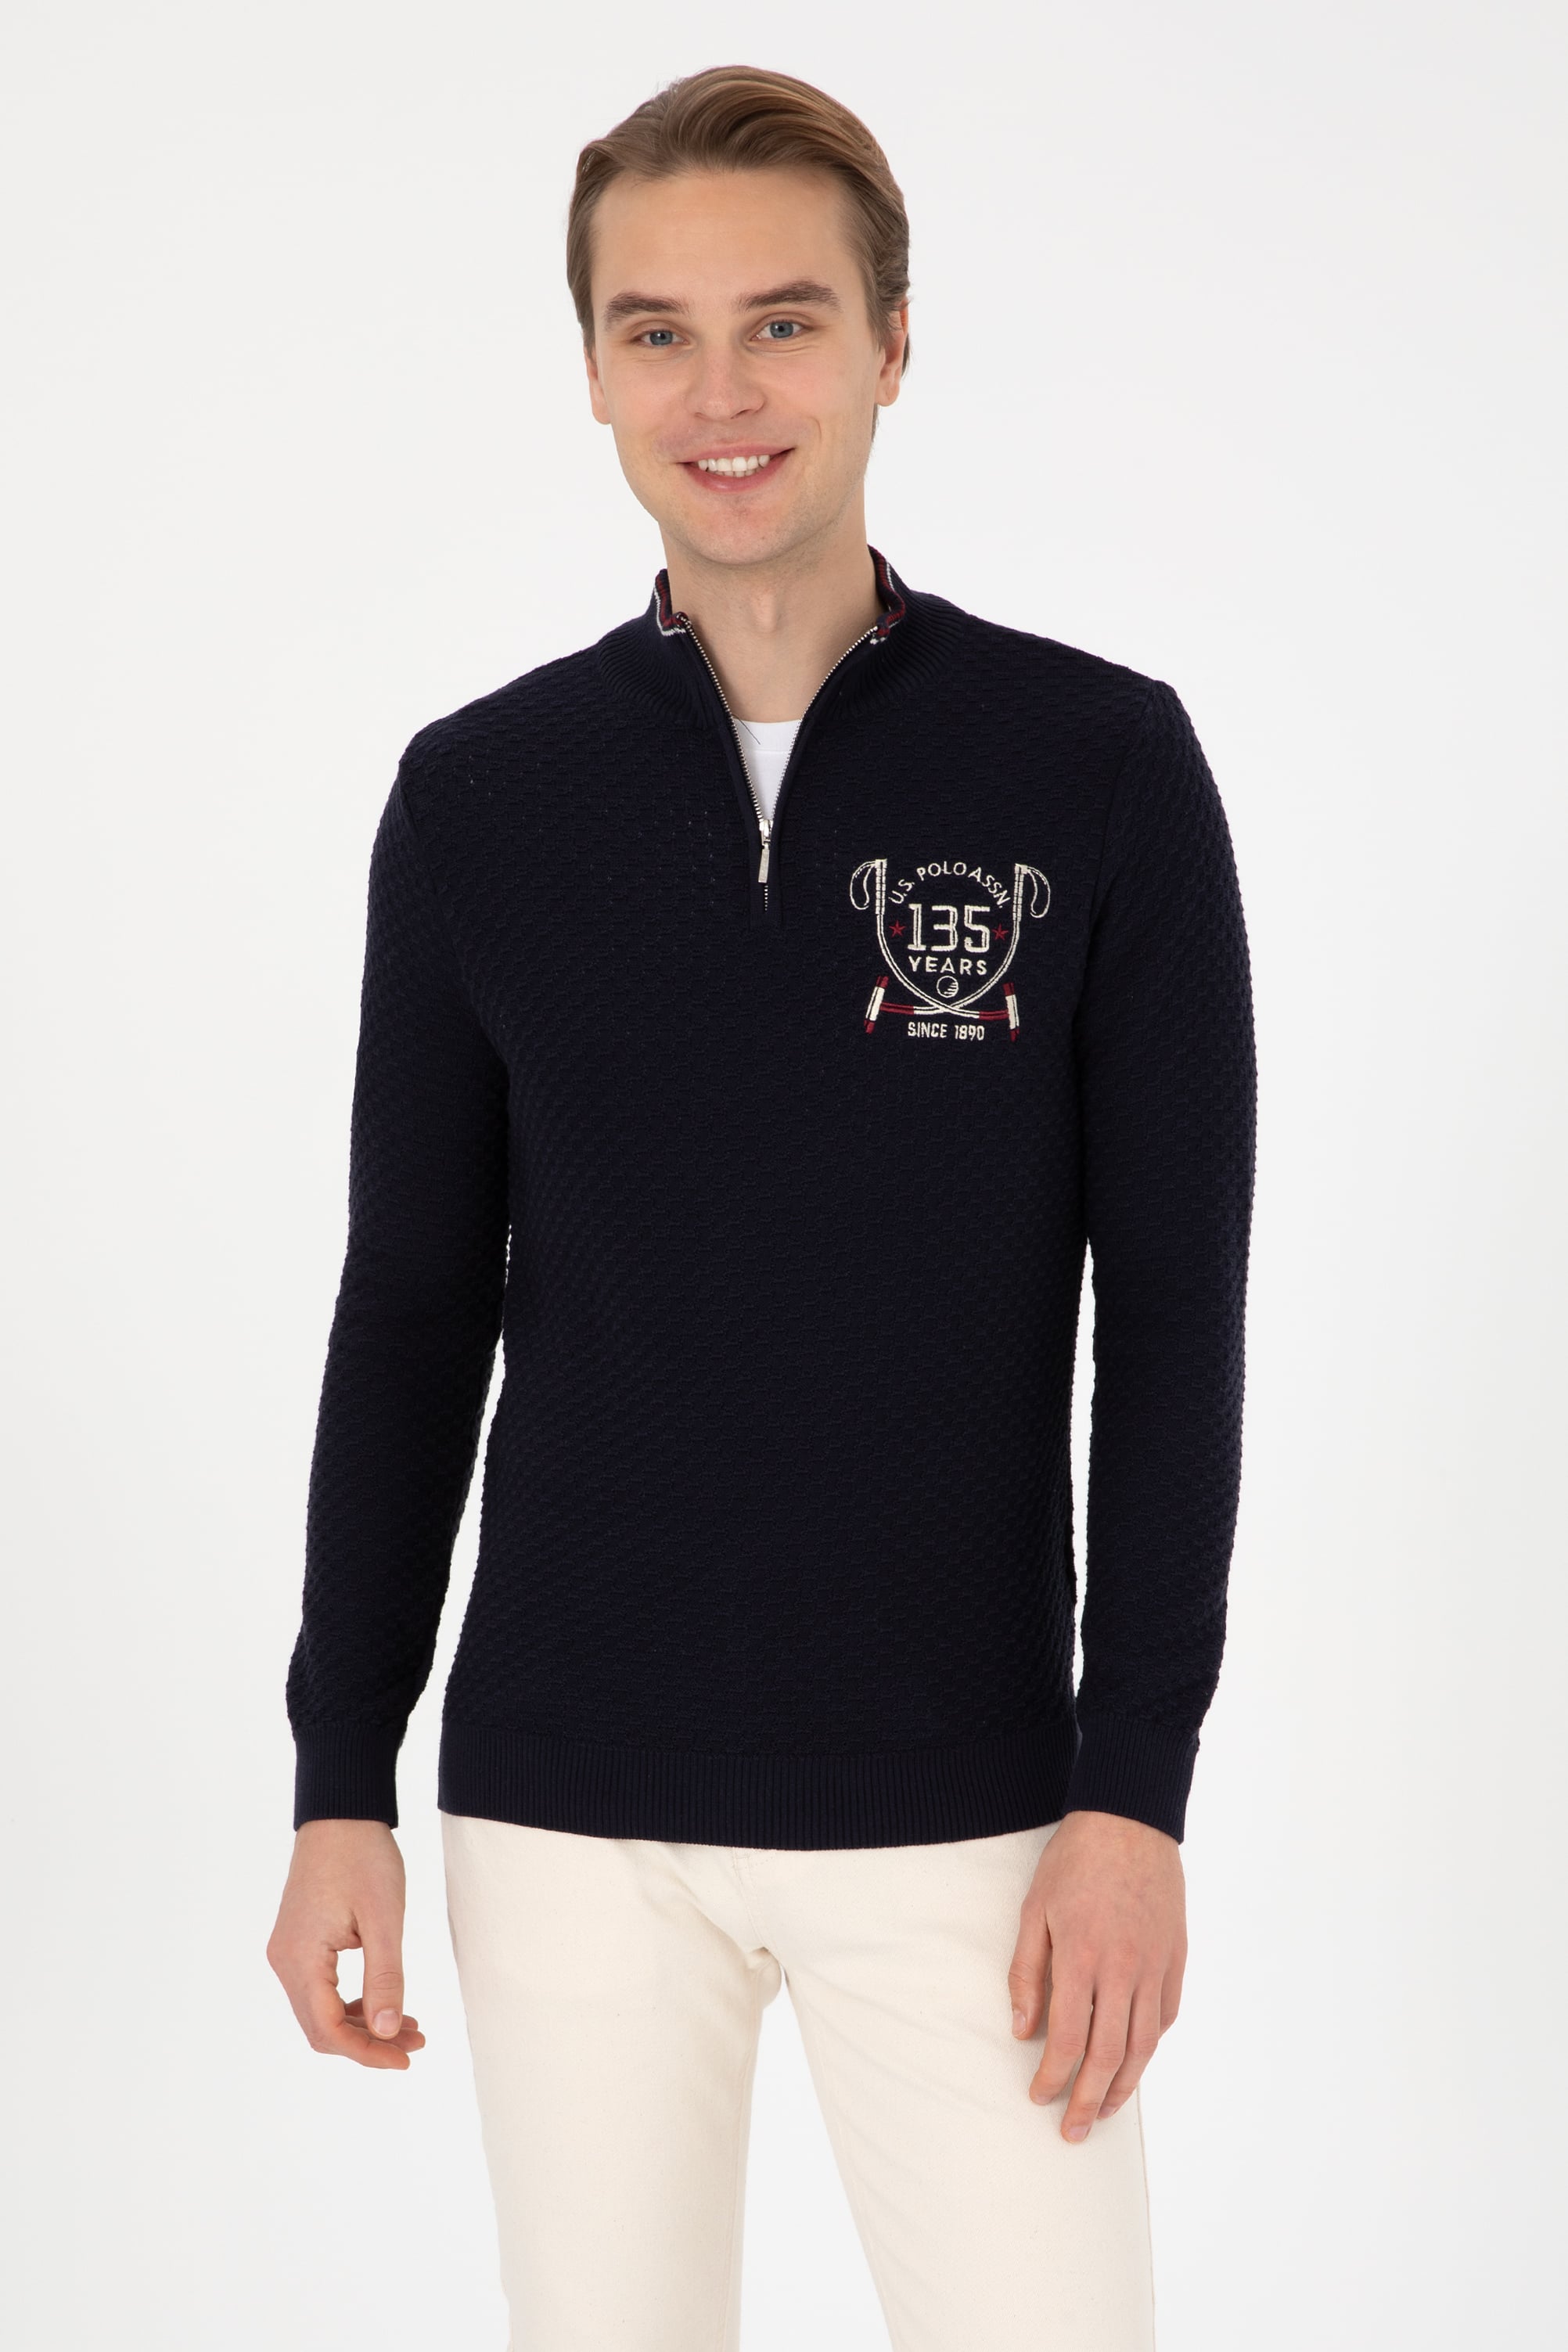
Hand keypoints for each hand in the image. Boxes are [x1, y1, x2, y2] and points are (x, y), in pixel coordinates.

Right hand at [267, 1818, 425, 2069]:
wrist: (341, 1812)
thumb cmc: (363, 1857)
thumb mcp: (384, 1919)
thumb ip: (385, 1978)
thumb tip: (387, 2033)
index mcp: (300, 1958)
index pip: (327, 2029)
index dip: (366, 2052)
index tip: (405, 2058)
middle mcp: (284, 1960)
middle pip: (320, 2026)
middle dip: (368, 2042)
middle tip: (415, 2043)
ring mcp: (288, 1951)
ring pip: (320, 2010)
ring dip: (363, 2023)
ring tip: (409, 2026)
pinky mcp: (298, 1942)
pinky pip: (321, 1988)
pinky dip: (352, 2001)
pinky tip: (385, 2001)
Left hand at [1007, 1808, 1185, 2141]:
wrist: (1129, 1821)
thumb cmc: (1074, 1863)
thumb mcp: (1033, 1911)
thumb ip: (1026, 1974)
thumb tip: (1023, 2032)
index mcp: (1081, 1958)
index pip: (1068, 2039)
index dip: (1052, 2077)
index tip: (1038, 2097)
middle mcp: (1123, 1969)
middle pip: (1109, 2056)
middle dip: (1087, 2100)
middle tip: (1071, 2130)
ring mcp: (1155, 1965)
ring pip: (1143, 2045)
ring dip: (1123, 2086)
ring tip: (1103, 2110)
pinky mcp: (1176, 1958)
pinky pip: (1165, 2016)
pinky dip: (1149, 2045)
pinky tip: (1133, 2060)